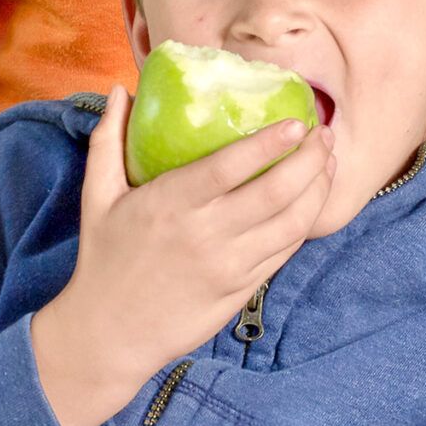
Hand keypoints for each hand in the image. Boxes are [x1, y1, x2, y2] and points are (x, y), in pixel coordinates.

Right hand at [31, 88, 335, 425]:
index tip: (297, 122)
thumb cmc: (103, 260)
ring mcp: (229, 267)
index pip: (229, 167)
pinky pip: (284, 252)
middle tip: (325, 134)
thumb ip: (107, 140)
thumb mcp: (97, 197)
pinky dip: (306, 223)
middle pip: (275, 193)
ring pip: (291, 224)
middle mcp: (205, 235)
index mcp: (170, 205)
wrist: (109, 335)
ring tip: (328, 162)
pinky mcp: (242, 291)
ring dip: (318, 190)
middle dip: (310, 159)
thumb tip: (121, 90)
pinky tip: (311, 201)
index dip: (269, 143)